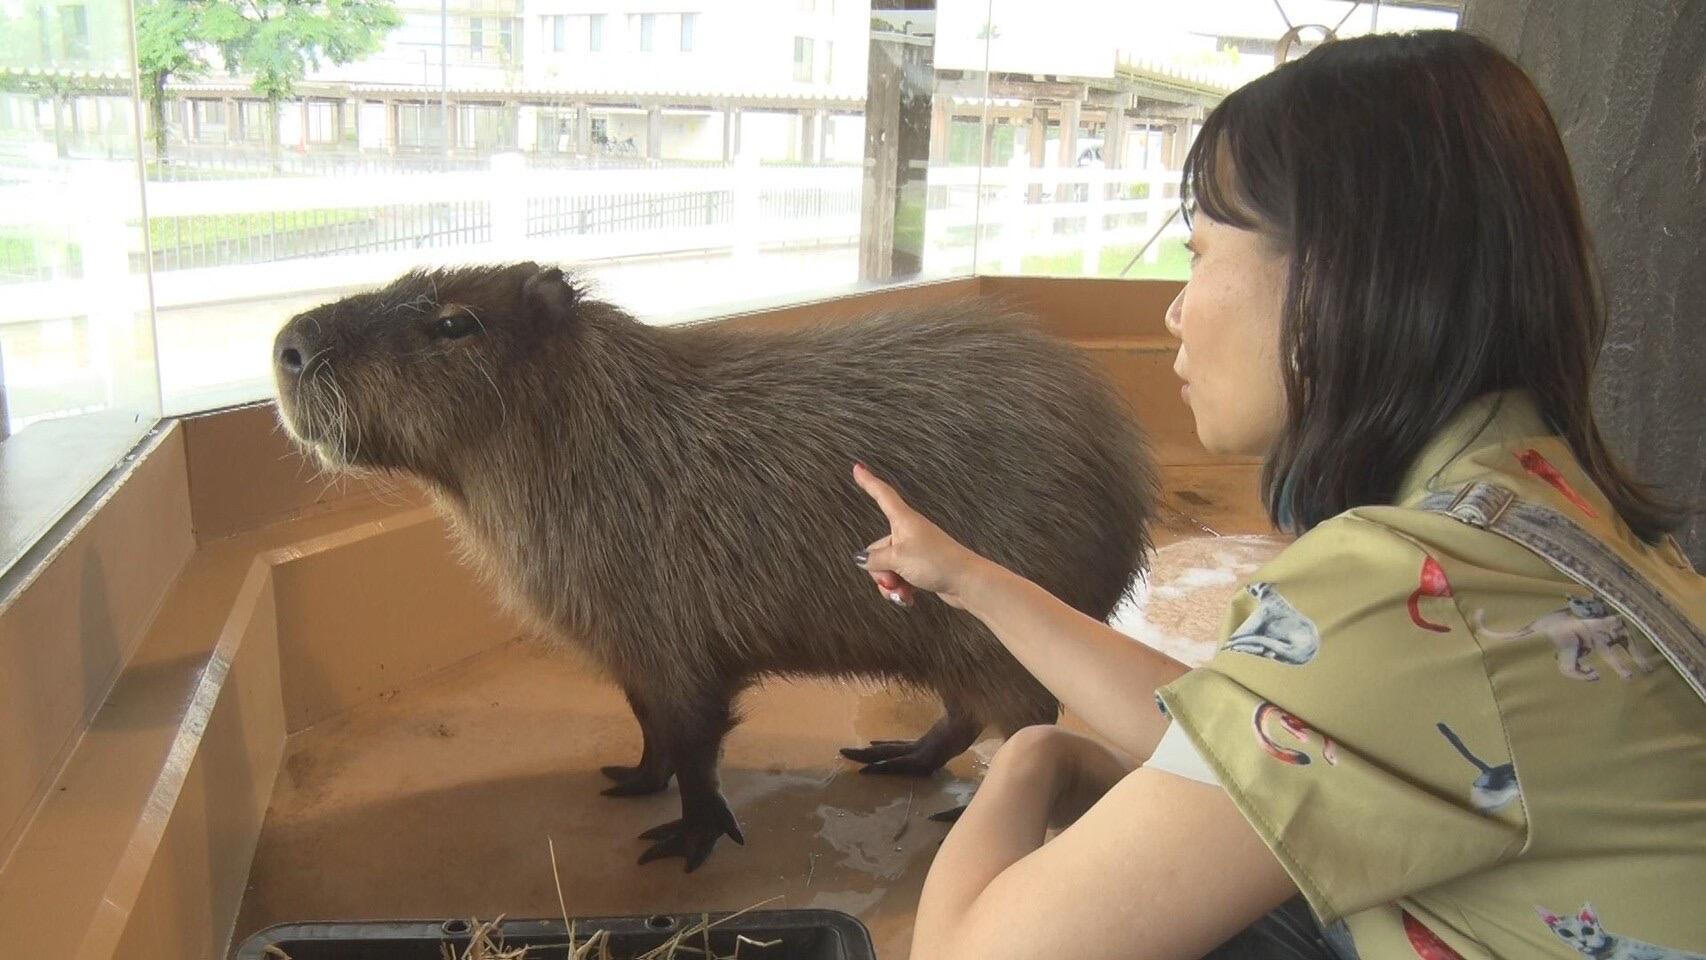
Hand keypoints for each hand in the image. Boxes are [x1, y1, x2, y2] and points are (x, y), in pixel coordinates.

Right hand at [852, 462, 989, 609]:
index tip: (857, 468)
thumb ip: (875, 559)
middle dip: (879, 570)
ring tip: (902, 592)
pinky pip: (901, 578)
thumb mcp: (897, 558)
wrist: (966, 581)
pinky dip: (901, 590)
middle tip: (892, 581)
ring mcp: (914, 551)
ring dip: (890, 585)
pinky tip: (909, 598)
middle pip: (878, 548)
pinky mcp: (921, 568)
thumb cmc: (935, 562)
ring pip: (888, 568)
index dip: (868, 482)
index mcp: (903, 521)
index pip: (882, 495)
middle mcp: (907, 533)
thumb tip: (861, 559)